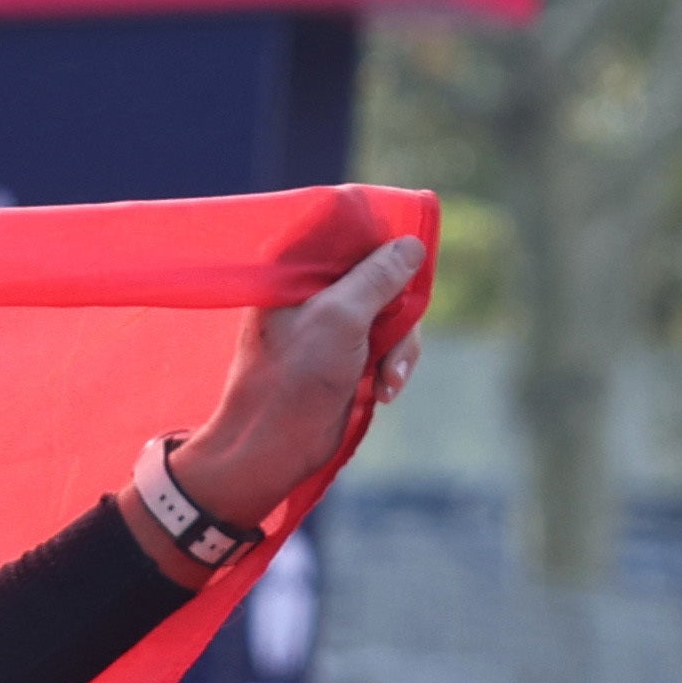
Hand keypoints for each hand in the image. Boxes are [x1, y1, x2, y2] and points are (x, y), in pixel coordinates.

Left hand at [157, 231, 428, 550]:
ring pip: (390, 313)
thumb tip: (411, 244)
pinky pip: (385, 345)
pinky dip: (392, 367)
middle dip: (399, 313)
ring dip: (400, 347)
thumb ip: (376, 277)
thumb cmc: (294, 379)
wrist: (270, 449)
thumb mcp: (340, 318)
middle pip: (381, 274)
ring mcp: (330, 324)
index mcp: (296, 270)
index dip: (384, 246)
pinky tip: (384, 391)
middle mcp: (312, 291)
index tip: (407, 270)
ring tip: (388, 381)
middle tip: (396, 345)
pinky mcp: (343, 356)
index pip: (349, 232)